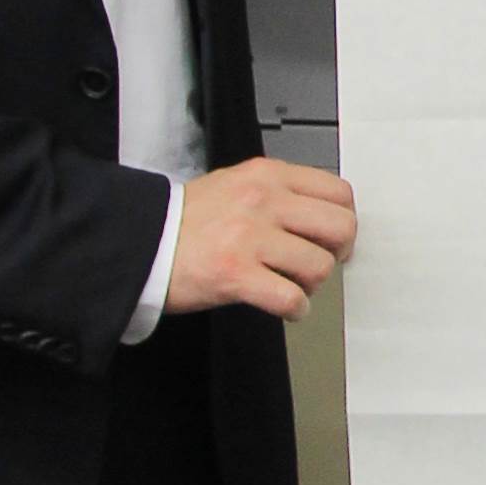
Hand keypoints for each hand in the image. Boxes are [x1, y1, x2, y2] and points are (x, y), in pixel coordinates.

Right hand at [165, 155, 357, 323]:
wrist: (142, 242)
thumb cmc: (187, 220)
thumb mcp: (237, 184)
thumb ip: (280, 193)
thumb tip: (323, 217)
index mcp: (267, 175)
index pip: (339, 193)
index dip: (344, 221)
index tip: (333, 238)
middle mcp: (263, 201)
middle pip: (341, 227)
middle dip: (337, 253)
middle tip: (319, 263)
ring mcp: (250, 237)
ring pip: (320, 266)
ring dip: (311, 284)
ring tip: (289, 283)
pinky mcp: (236, 274)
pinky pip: (292, 298)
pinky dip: (295, 309)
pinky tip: (282, 305)